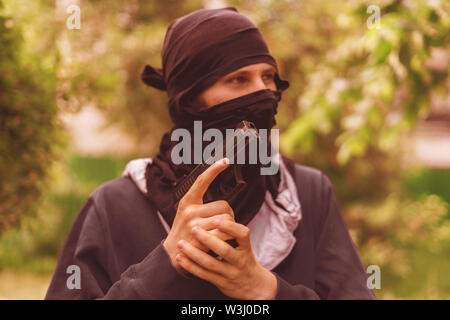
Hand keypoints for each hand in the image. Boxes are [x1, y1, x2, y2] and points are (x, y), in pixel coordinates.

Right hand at [163, 158, 234, 273]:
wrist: (173, 255)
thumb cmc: (186, 232)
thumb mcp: (188, 213)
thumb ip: (202, 205)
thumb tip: (224, 203)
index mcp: (188, 201)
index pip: (201, 181)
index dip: (214, 169)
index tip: (225, 160)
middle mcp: (190, 211)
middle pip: (225, 205)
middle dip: (229, 215)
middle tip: (224, 224)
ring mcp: (194, 226)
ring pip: (227, 219)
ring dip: (230, 227)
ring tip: (223, 233)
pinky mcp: (200, 240)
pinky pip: (224, 234)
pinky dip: (228, 238)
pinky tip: (223, 242)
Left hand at [175, 219, 277, 299]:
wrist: (252, 285)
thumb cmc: (242, 257)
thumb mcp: (244, 244)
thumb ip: (231, 230)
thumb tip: (217, 206)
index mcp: (245, 246)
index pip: (242, 234)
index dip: (230, 227)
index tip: (216, 219)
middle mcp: (239, 260)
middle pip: (224, 249)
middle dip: (208, 239)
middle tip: (193, 228)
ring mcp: (230, 273)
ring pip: (210, 263)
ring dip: (194, 253)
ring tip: (181, 243)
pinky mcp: (220, 283)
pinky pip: (203, 274)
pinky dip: (191, 266)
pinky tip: (180, 258)